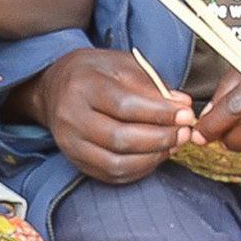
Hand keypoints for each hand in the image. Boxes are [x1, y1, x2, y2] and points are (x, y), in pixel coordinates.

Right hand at [20, 48, 192, 184]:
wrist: (54, 89)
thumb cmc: (94, 74)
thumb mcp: (121, 65)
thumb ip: (152, 84)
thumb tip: (182, 104)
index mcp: (82, 86)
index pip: (125, 105)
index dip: (160, 113)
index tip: (186, 114)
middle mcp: (71, 117)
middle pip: (120, 138)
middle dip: (160, 138)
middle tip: (184, 133)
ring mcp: (70, 144)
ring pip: (116, 163)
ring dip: (152, 157)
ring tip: (173, 144)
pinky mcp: (76, 162)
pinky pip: (112, 175)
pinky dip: (140, 169)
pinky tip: (156, 155)